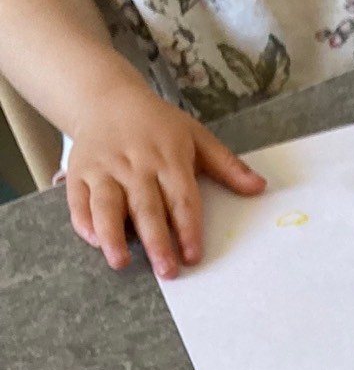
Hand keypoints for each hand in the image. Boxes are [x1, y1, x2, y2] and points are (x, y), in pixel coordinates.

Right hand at [65, 79, 265, 277]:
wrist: (107, 98)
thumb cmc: (158, 125)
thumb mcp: (196, 136)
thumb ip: (227, 165)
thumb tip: (259, 187)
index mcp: (168, 158)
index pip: (181, 198)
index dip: (188, 228)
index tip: (193, 255)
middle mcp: (135, 165)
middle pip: (146, 207)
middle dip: (156, 241)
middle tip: (167, 271)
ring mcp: (104, 168)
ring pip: (107, 204)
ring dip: (113, 234)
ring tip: (121, 261)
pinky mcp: (79, 171)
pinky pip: (78, 198)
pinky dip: (83, 219)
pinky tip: (93, 240)